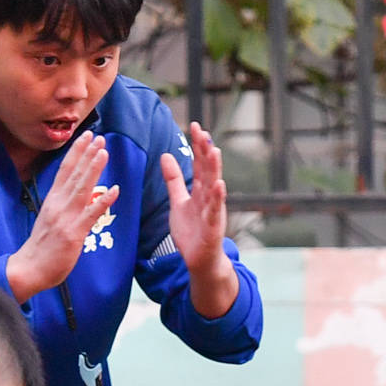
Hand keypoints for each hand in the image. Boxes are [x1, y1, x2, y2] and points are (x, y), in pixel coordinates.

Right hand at [5, 133, 118, 301]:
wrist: (29, 268)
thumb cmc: (41, 248)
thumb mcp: (49, 219)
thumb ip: (61, 206)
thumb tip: (75, 195)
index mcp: (52, 201)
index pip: (65, 171)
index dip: (76, 153)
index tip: (86, 137)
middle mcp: (58, 205)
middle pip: (74, 174)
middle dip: (87, 154)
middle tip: (98, 137)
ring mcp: (66, 218)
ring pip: (82, 188)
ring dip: (93, 169)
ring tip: (103, 152)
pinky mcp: (73, 233)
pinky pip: (91, 214)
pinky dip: (103, 201)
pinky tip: (115, 190)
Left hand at [164, 123, 239, 319]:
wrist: (200, 259)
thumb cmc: (191, 231)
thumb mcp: (178, 201)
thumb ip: (174, 179)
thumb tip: (166, 155)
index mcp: (200, 190)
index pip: (200, 163)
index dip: (198, 145)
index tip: (194, 125)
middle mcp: (209, 197)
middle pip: (208, 169)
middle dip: (205, 150)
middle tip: (202, 130)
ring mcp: (213, 210)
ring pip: (215, 186)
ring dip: (215, 169)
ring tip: (214, 150)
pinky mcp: (213, 226)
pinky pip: (216, 210)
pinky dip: (218, 198)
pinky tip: (220, 184)